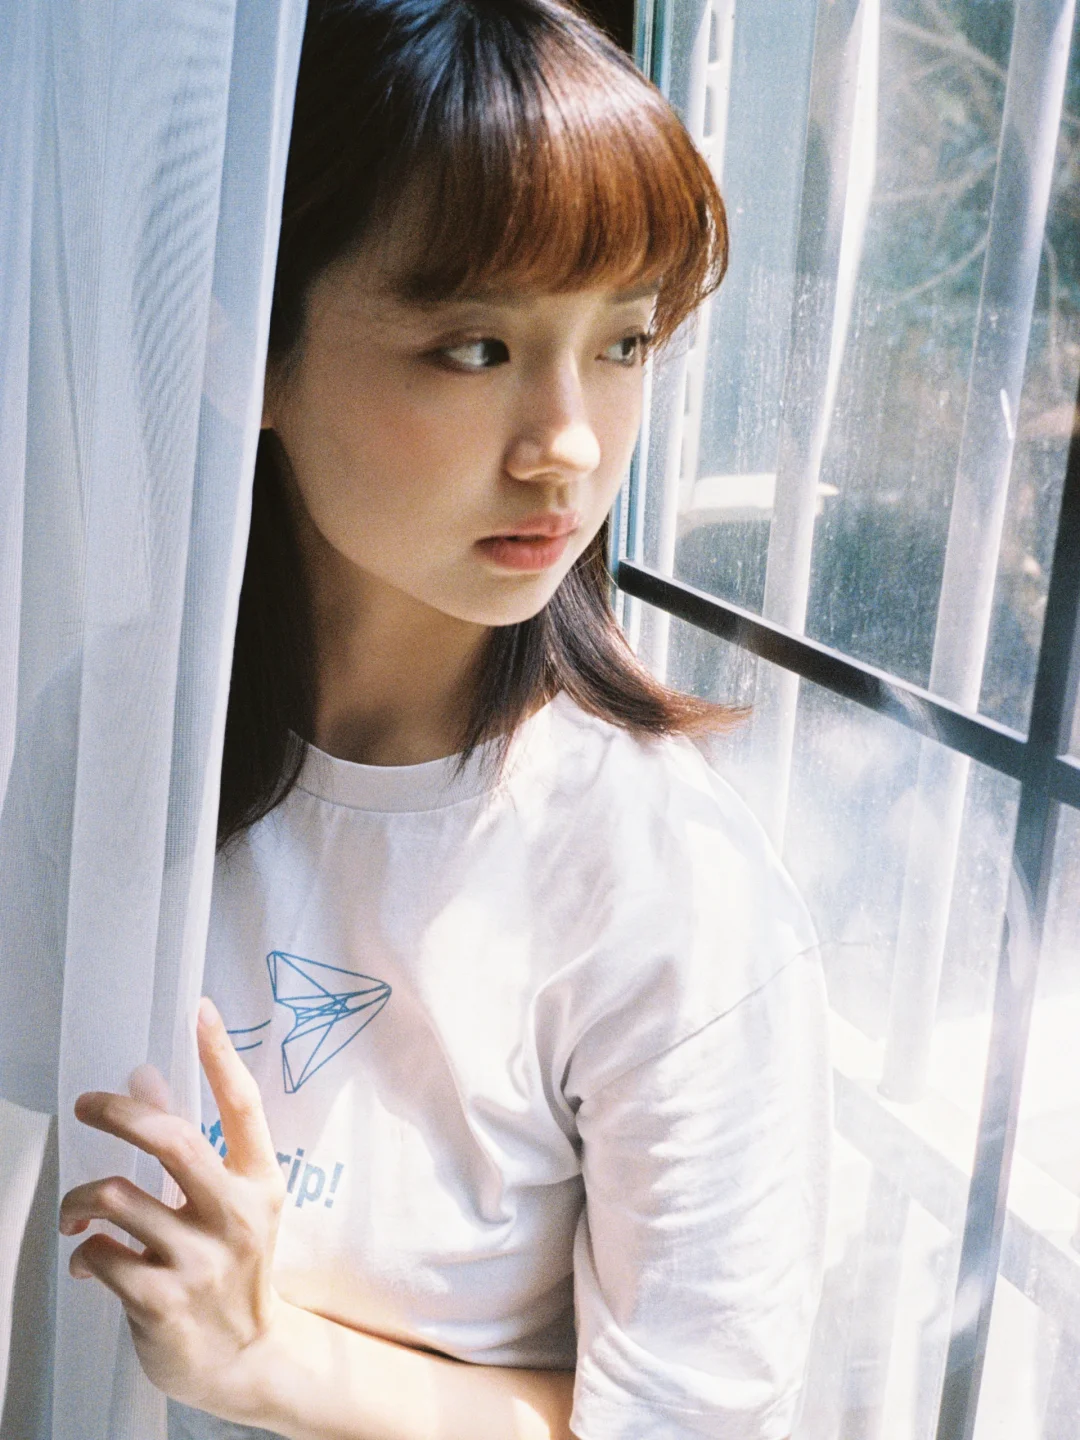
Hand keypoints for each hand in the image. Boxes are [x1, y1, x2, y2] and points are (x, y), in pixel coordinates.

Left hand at [59, 997, 287, 1419]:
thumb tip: (145, 1075)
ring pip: (117, 1197)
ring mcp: (200, 1262)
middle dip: (119, 1114)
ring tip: (76, 1211)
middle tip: (87, 1104)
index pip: (243, 1106)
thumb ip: (188, 1140)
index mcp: (260, 1183)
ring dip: (81, 1198)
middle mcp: (236, 1216)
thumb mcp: (226, 1202)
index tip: (201, 1009)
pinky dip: (83, 1249)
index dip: (220, 1055)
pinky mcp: (162, 1301)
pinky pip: (100, 1253)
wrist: (243, 1359)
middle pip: (173, 1141)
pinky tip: (89, 1257)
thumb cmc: (233, 1267)